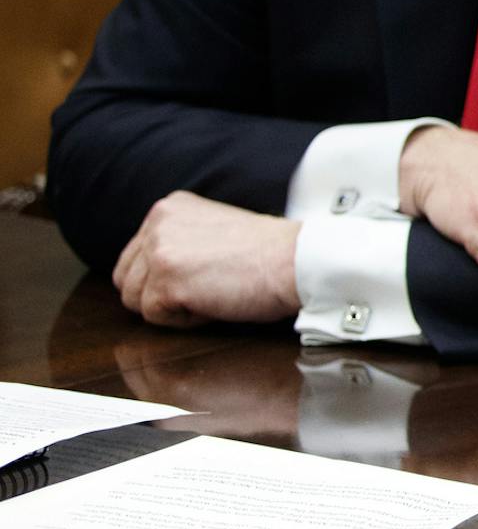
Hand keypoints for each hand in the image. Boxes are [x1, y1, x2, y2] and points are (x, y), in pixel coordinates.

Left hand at [113, 191, 302, 327]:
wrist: (299, 260)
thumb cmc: (268, 253)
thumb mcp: (211, 230)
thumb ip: (177, 241)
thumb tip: (148, 275)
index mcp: (167, 208)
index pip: (133, 258)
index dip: (165, 278)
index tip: (204, 274)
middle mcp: (157, 224)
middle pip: (127, 281)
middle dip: (161, 294)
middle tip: (208, 286)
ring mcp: (158, 252)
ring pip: (136, 301)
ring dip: (173, 306)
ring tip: (213, 291)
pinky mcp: (166, 282)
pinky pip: (156, 318)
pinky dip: (186, 320)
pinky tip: (216, 300)